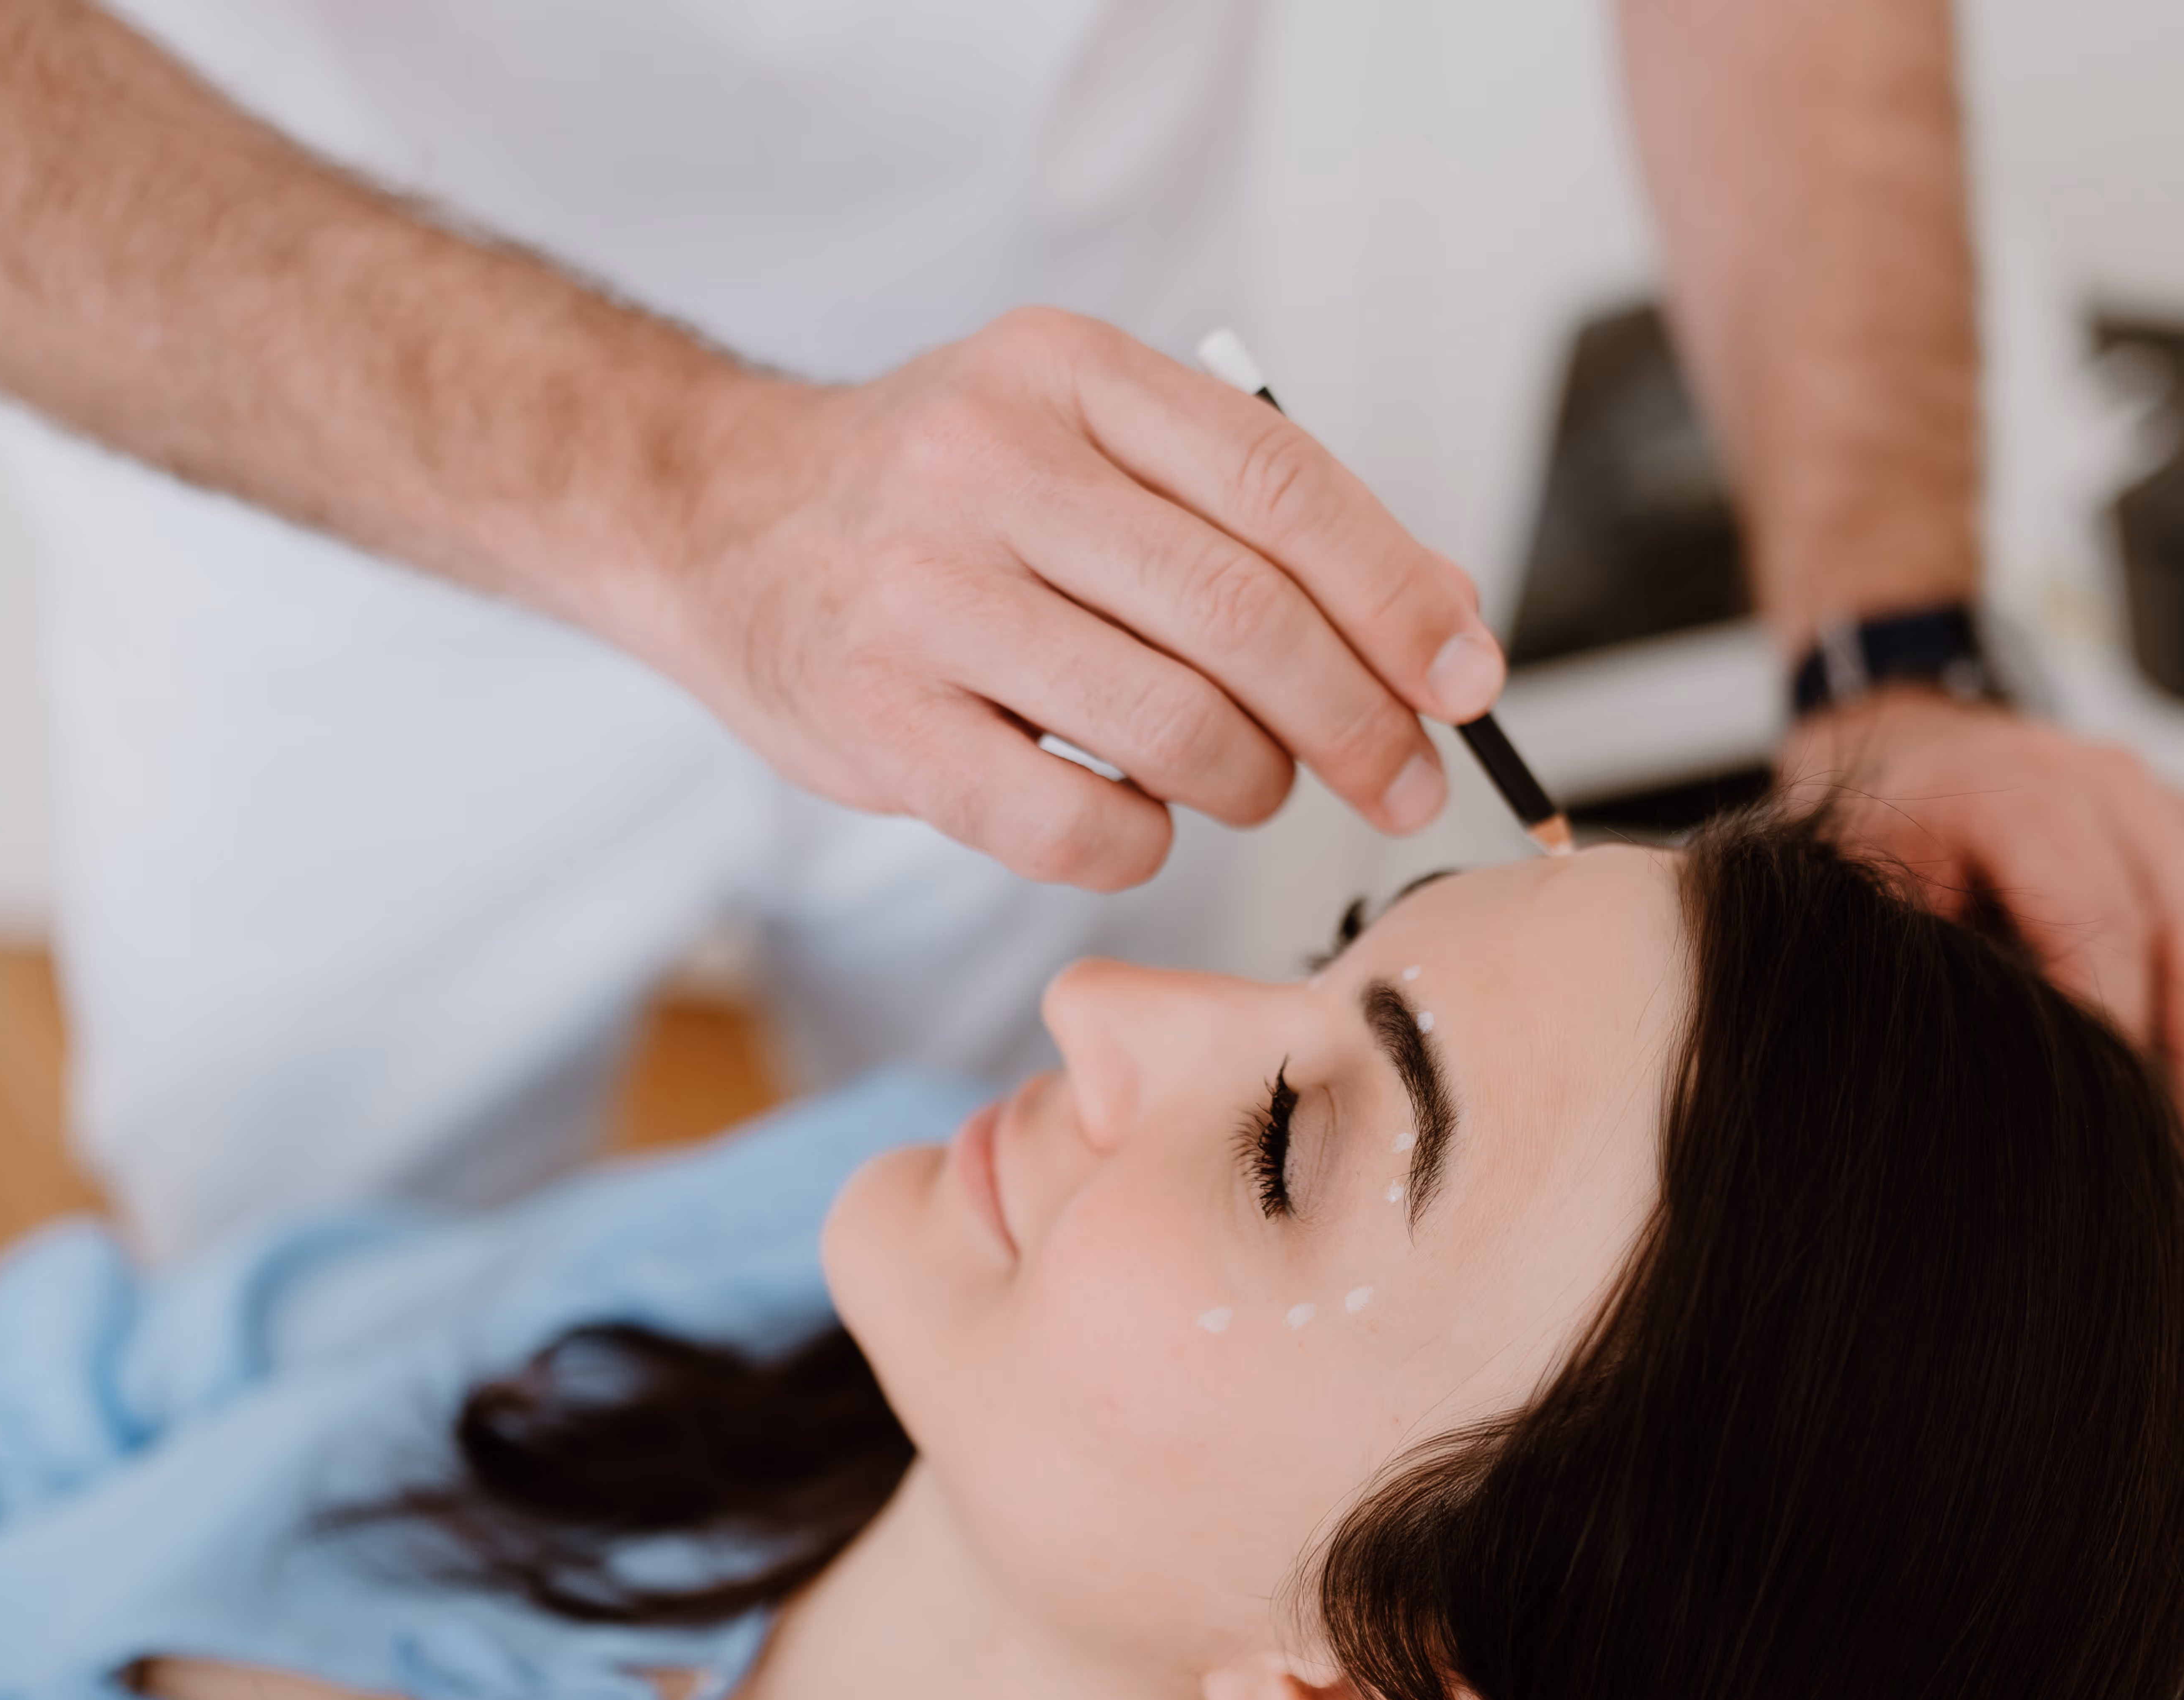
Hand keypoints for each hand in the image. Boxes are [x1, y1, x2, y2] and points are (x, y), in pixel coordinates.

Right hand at [621, 308, 1507, 890]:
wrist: (714, 518)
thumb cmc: (943, 497)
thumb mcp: (1088, 438)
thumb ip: (1253, 515)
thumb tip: (1444, 623)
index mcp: (1066, 374)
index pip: (1283, 491)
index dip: (1399, 598)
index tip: (1469, 679)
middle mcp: (990, 468)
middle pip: (1244, 617)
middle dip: (1357, 720)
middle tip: (1401, 779)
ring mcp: (922, 599)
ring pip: (1172, 728)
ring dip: (1253, 782)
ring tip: (1252, 783)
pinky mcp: (877, 724)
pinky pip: (1072, 824)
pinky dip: (1141, 840)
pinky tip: (1136, 813)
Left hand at [1778, 687, 2183, 1182]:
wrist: (1918, 761)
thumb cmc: (1890, 846)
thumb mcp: (1873, 904)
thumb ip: (1935, 973)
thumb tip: (1998, 1088)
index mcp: (2015, 791)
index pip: (2098, 915)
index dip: (2117, 1032)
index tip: (2118, 1129)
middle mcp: (2112, 785)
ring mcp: (2177, 809)